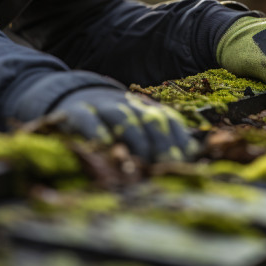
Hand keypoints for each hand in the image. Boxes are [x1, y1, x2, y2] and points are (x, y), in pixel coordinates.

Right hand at [50, 87, 193, 161]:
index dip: (180, 142)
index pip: (170, 122)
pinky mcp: (76, 112)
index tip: (186, 163)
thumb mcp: (136, 129)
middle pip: (151, 120)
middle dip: (162, 144)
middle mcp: (129, 106)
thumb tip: (193, 162)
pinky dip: (96, 131)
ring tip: (140, 163)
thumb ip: (161, 144)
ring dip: (135, 139)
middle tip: (166, 168)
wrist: (72, 97)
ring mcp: (102, 106)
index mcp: (147, 110)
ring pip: (124, 117)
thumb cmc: (111, 125)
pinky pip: (88, 119)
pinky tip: (103, 147)